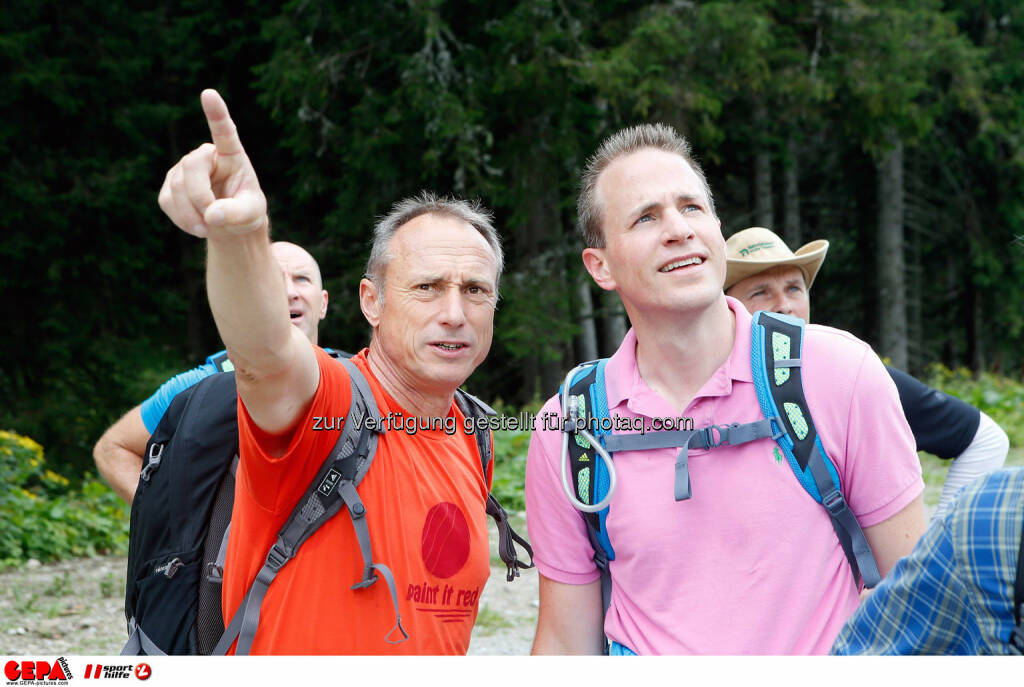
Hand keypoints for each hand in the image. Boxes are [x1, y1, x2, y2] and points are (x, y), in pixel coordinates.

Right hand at [158, 89, 266, 237]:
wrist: (229, 224)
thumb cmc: (246, 211)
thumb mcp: (251, 215)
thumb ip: (236, 213)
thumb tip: (212, 215)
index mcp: (231, 155)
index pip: (224, 131)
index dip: (216, 113)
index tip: (209, 94)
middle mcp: (205, 155)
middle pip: (191, 168)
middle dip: (199, 198)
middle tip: (212, 221)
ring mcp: (183, 168)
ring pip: (177, 187)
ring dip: (191, 215)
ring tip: (208, 228)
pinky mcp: (169, 185)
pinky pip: (167, 201)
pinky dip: (182, 220)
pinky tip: (196, 225)